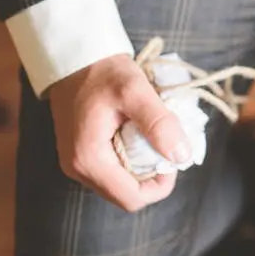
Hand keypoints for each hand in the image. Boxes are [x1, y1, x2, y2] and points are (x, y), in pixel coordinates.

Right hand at [48, 54, 190, 211]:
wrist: (73, 57)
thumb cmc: (103, 72)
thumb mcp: (136, 91)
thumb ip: (159, 124)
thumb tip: (181, 156)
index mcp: (89, 159)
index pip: (131, 198)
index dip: (160, 186)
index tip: (173, 159)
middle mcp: (77, 168)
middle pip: (125, 195)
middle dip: (152, 177)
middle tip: (166, 146)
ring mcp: (76, 163)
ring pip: (119, 184)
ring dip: (141, 168)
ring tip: (152, 139)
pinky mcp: (79, 155)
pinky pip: (111, 171)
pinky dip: (130, 161)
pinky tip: (138, 136)